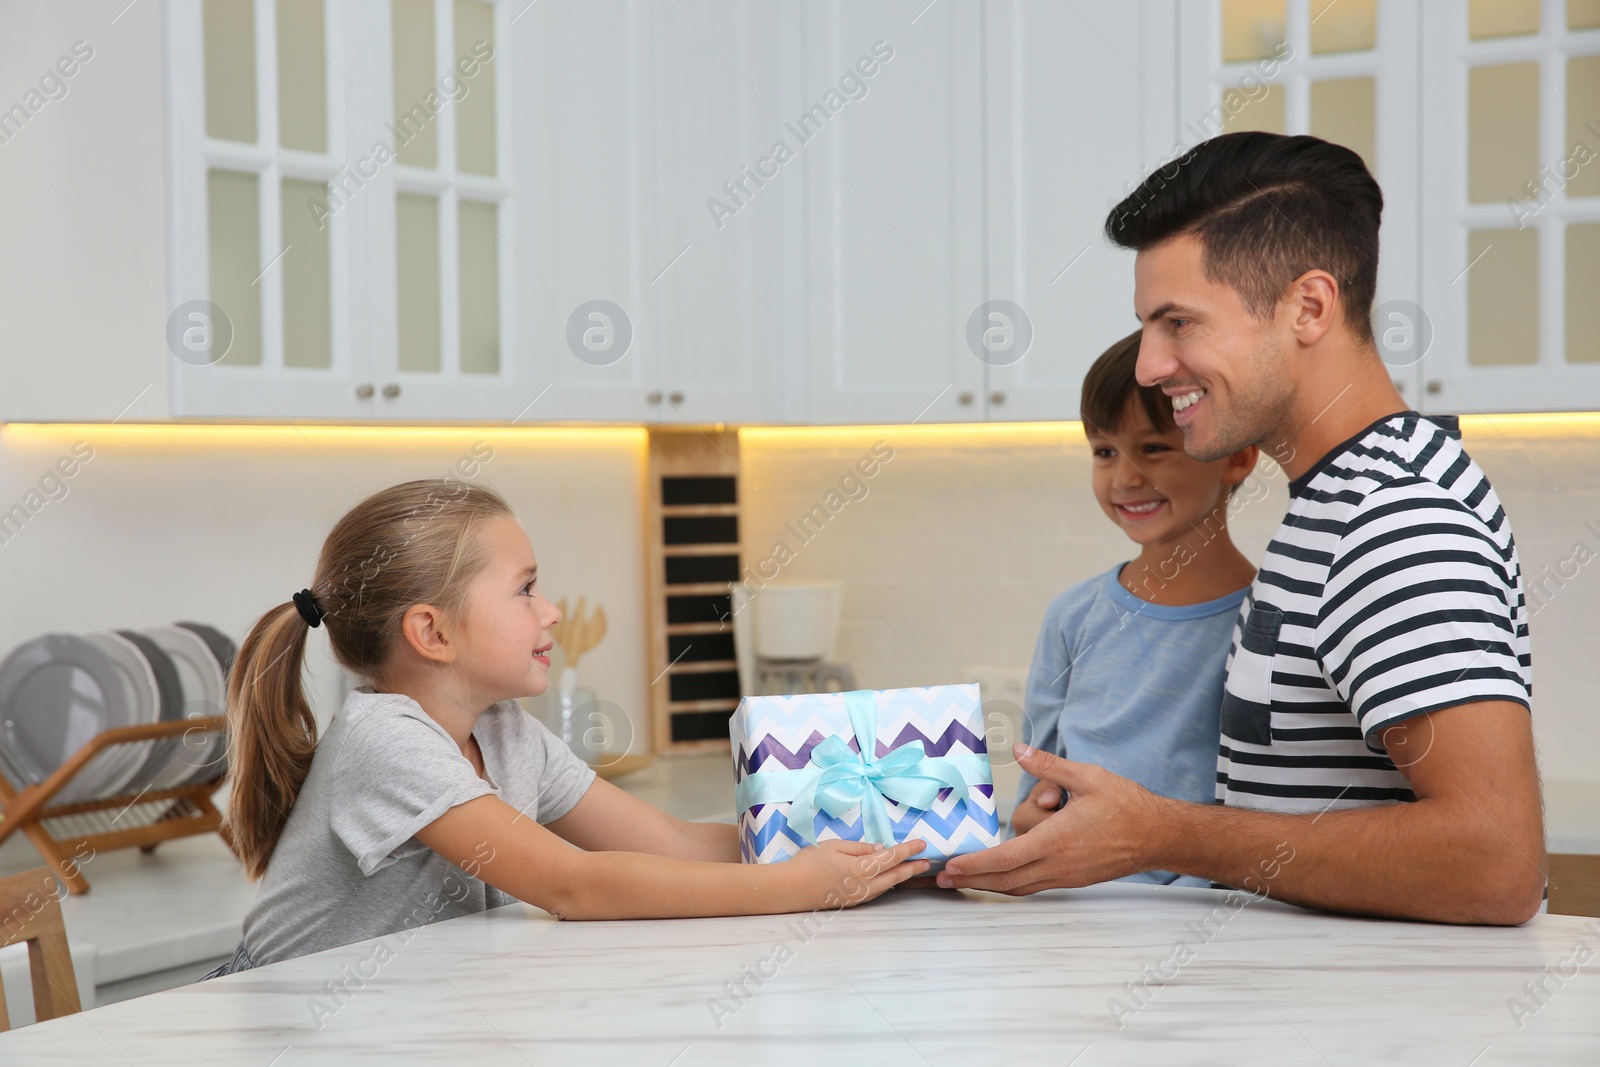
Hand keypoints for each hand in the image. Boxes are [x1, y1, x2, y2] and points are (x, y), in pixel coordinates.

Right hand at [786, 838, 928, 908]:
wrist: (791, 889)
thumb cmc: (809, 863)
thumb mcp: (835, 846)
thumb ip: (860, 848)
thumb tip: (880, 849)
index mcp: (862, 868)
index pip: (891, 857)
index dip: (908, 850)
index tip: (922, 844)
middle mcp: (865, 886)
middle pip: (896, 876)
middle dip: (913, 868)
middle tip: (927, 862)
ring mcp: (859, 897)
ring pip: (888, 886)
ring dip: (902, 877)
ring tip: (913, 869)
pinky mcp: (852, 902)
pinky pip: (877, 891)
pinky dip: (888, 883)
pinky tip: (889, 878)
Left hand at [936, 744, 1166, 894]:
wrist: (1158, 835)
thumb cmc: (1125, 804)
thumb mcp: (1086, 776)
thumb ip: (1048, 766)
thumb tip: (1018, 749)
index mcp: (1057, 839)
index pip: (1007, 858)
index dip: (976, 864)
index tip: (952, 866)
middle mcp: (1058, 864)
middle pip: (1006, 880)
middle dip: (971, 880)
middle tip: (941, 879)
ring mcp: (1066, 876)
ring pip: (1019, 887)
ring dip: (989, 885)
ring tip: (961, 880)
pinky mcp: (1073, 879)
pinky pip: (1034, 885)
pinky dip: (1011, 883)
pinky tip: (997, 878)